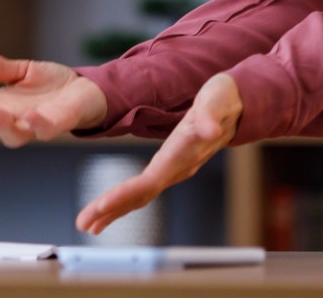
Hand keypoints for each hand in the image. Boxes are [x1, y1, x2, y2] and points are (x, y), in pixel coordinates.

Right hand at [0, 49, 107, 146]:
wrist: (85, 89)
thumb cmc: (49, 85)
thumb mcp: (18, 71)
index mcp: (0, 108)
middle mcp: (14, 121)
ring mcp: (35, 126)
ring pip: (14, 135)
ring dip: (2, 125)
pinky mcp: (58, 124)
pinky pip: (46, 130)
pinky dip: (37, 125)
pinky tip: (30, 115)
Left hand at [74, 72, 241, 235]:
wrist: (238, 105)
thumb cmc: (224, 99)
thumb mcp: (218, 99)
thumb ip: (212, 114)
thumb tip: (210, 129)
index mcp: (183, 154)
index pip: (150, 181)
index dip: (126, 194)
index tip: (102, 205)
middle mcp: (178, 168)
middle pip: (141, 195)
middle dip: (111, 209)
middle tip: (84, 223)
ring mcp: (175, 170)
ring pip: (141, 196)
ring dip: (114, 210)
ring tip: (89, 224)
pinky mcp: (171, 167)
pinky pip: (144, 189)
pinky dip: (124, 200)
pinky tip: (108, 208)